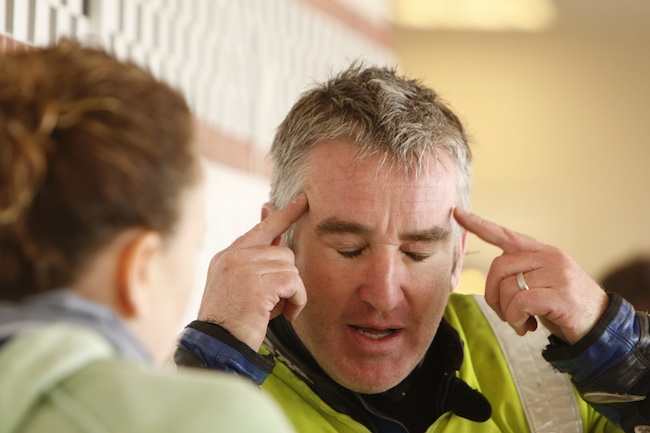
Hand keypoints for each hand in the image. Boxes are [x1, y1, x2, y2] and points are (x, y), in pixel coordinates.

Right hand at [198, 193, 308, 349]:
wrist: (217, 347)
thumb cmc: (232, 322)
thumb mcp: (241, 287)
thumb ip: (258, 264)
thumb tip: (278, 242)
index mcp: (228, 256)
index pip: (262, 228)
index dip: (285, 214)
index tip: (303, 200)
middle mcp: (233, 256)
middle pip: (284, 252)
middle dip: (287, 278)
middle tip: (274, 303)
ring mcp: (243, 267)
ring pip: (290, 267)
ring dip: (292, 292)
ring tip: (274, 311)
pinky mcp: (257, 283)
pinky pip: (294, 282)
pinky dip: (297, 300)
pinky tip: (286, 315)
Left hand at [453, 207, 607, 344]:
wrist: (601, 329)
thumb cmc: (564, 307)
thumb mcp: (543, 284)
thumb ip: (522, 275)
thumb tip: (493, 281)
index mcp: (543, 252)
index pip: (506, 235)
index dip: (479, 225)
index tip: (457, 213)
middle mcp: (550, 258)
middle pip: (499, 266)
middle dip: (492, 294)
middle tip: (504, 313)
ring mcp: (557, 276)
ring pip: (508, 288)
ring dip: (507, 313)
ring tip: (521, 323)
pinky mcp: (560, 296)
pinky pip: (520, 304)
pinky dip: (516, 319)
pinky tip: (527, 327)